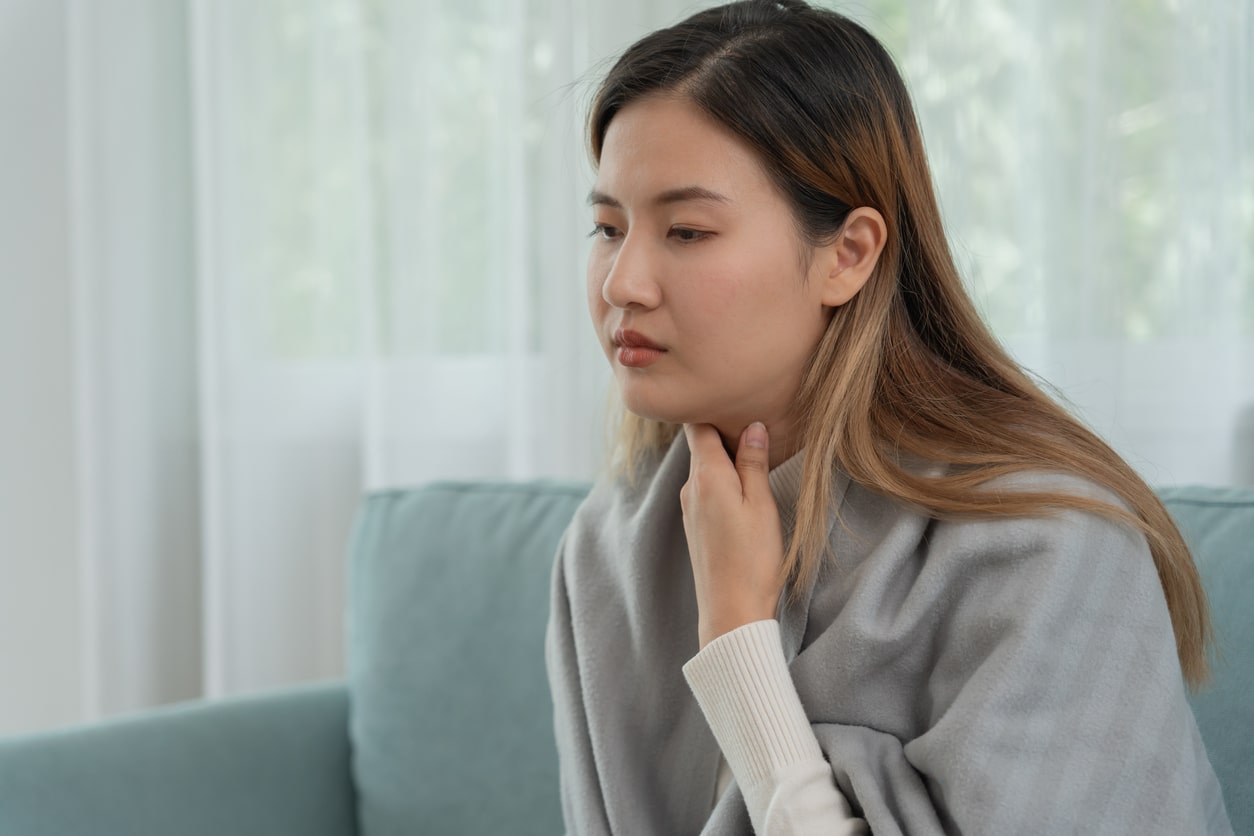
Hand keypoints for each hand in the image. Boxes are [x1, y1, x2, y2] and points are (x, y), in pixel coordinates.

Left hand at [681, 421, 786, 650]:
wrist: (731, 611)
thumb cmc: (753, 558)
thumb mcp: (761, 504)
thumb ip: (753, 463)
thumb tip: (751, 426)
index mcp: (705, 476)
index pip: (698, 426)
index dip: (714, 410)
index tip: (737, 402)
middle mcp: (690, 488)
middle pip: (701, 446)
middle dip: (724, 433)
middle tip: (757, 424)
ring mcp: (689, 509)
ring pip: (704, 469)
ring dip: (726, 460)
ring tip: (757, 458)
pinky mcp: (694, 527)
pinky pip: (705, 490)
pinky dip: (722, 482)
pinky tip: (744, 491)